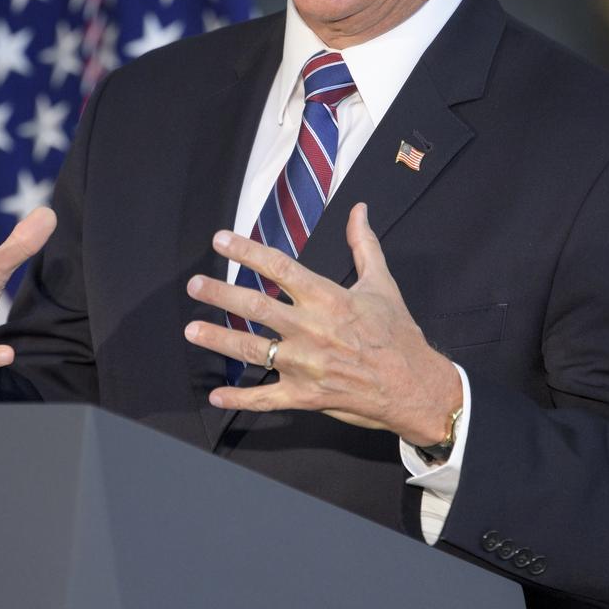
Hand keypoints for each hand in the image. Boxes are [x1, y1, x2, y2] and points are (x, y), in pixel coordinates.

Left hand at [183, 202, 460, 445]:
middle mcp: (311, 329)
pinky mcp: (305, 396)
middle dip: (221, 294)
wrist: (416, 387)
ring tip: (191, 330)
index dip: (247, 252)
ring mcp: (305, 365)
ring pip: (253, 350)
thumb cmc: (398, 334)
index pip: (279, 267)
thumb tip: (359, 209)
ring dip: (219, 339)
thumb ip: (363, 244)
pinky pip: (266, 398)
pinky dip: (240, 398)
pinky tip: (216, 395)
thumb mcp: (382, 284)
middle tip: (194, 285)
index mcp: (327, 298)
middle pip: (256, 306)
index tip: (220, 240)